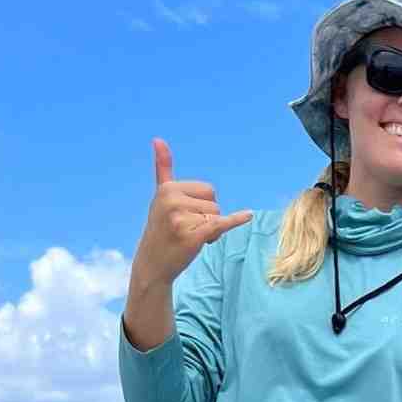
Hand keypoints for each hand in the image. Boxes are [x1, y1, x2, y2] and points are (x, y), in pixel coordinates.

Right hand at [133, 138, 252, 286]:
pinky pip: (221, 223)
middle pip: (214, 202)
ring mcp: (181, 218)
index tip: (186, 217)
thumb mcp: (161, 196)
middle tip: (189, 229)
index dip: (203, 205)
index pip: (207, 190)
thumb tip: (159, 139)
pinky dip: (236, 220)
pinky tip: (248, 215)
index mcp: (167, 188)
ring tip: (191, 237)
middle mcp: (172, 200)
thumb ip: (163, 168)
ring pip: (217, 216)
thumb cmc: (161, 228)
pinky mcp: (192, 235)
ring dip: (212, 230)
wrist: (153, 263)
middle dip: (209, 217)